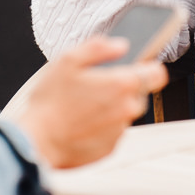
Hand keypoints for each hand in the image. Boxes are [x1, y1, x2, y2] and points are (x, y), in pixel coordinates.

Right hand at [12, 37, 166, 169]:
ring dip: (111, 108)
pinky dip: (101, 126)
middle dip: (122, 88)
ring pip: (124, 113)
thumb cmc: (50, 101)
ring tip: (82, 106)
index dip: (149, 67)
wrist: (37, 141)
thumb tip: (120, 45)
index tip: (137, 66)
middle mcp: (127, 109)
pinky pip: (112, 131)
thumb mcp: (68, 61)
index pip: (157, 73)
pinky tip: (80, 122)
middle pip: (138, 93)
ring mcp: (119, 132)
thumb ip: (98, 47)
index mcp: (122, 84)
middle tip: (94, 86)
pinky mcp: (109, 148)